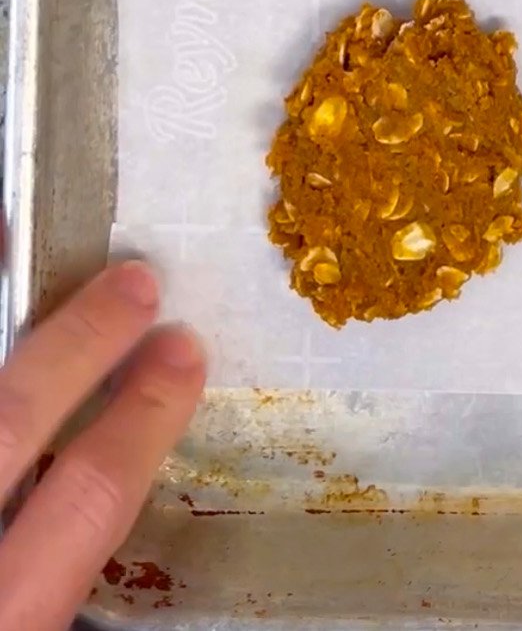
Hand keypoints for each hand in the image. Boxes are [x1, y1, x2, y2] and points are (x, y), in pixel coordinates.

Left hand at [0, 262, 203, 630]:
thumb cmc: (2, 622)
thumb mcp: (42, 623)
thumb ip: (68, 573)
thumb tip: (121, 488)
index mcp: (12, 610)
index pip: (89, 495)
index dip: (143, 417)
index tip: (185, 354)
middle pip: (14, 417)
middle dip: (79, 343)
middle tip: (138, 282)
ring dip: (0, 323)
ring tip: (18, 246)